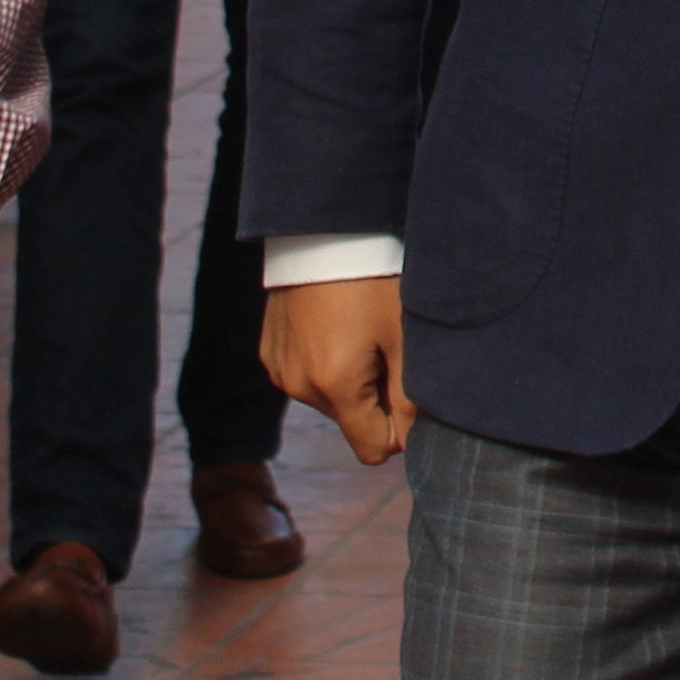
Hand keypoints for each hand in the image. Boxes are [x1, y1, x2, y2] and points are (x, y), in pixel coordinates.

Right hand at [265, 277, 416, 465]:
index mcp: (334, 386)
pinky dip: (325, 360)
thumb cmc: (373, 278)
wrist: (323, 228)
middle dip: (375, 396)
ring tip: (360, 328)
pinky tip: (335, 322)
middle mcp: (298, 386)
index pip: (374, 450)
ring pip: (329, 398)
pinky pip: (305, 375)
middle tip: (387, 345)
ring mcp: (279, 369)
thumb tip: (411, 441)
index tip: (410, 392)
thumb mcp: (403, 336)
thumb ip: (409, 398)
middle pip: (351, 421)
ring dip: (350, 378)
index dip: (400, 430)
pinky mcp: (269, 351)